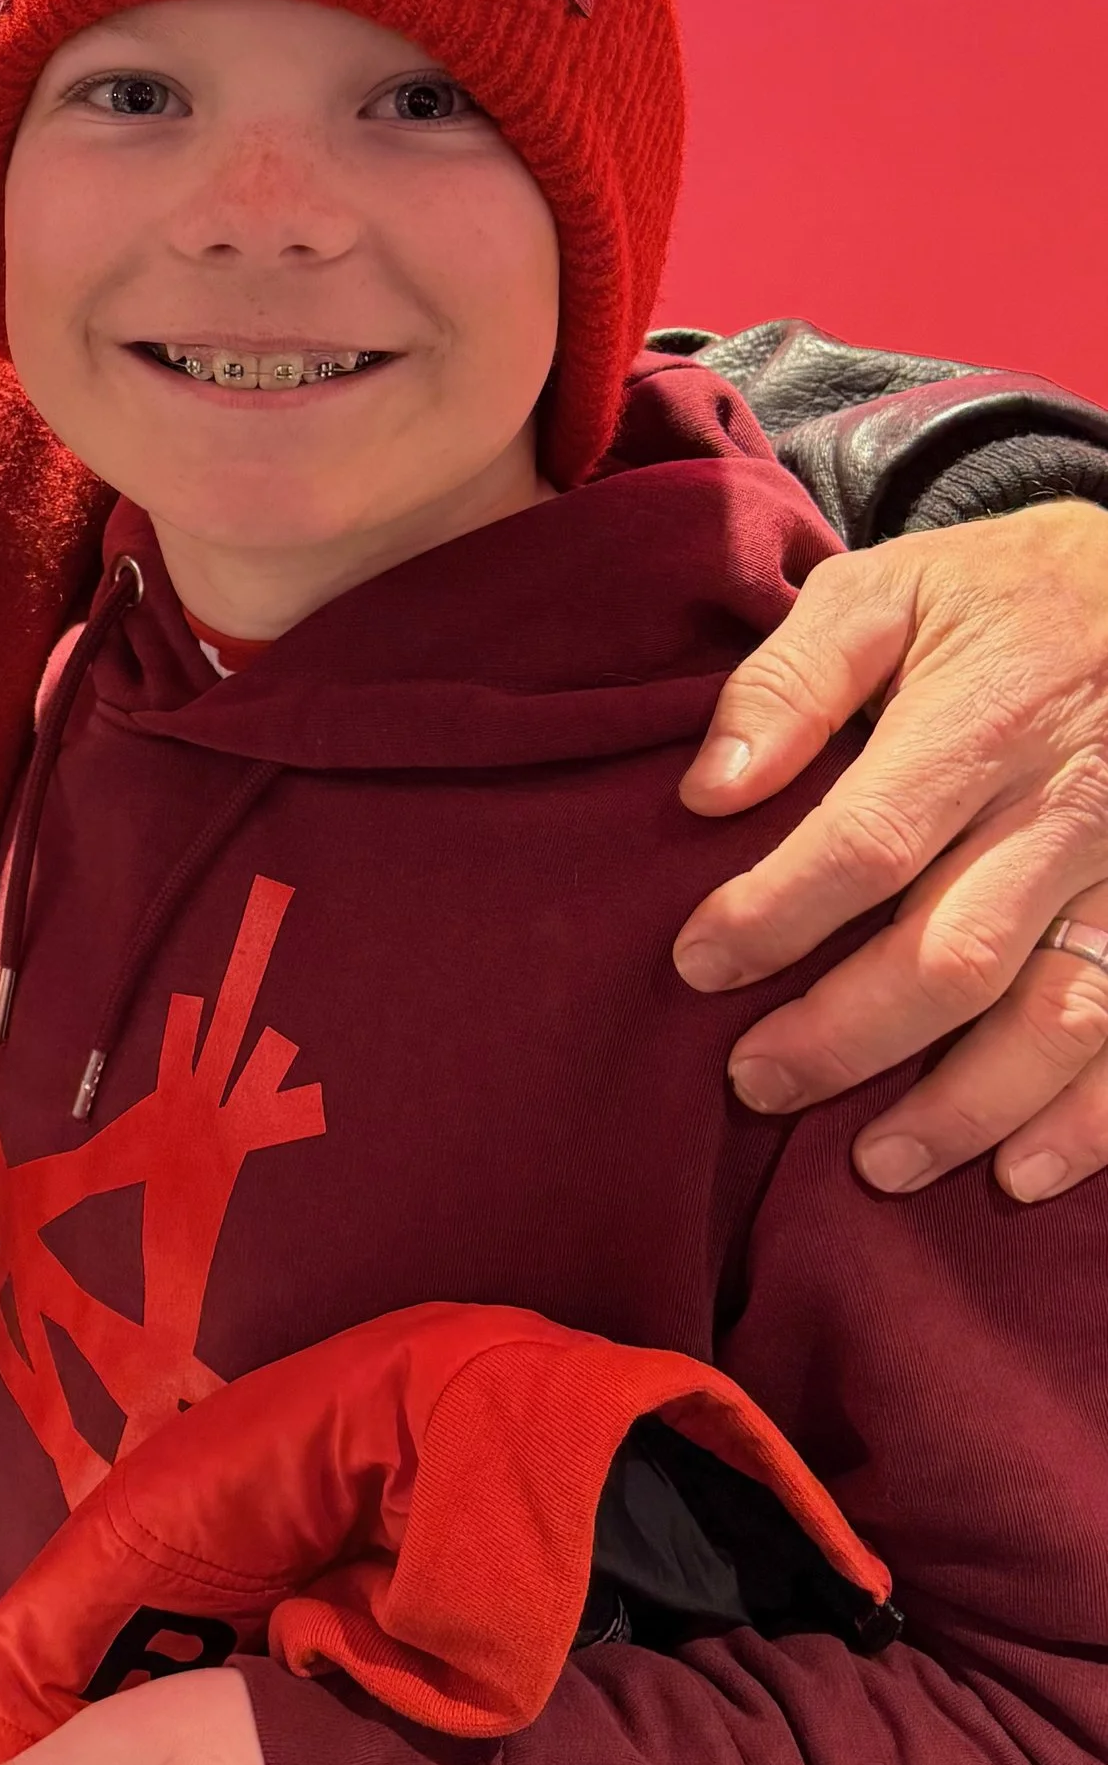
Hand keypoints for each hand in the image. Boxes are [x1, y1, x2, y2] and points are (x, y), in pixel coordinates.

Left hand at [673, 502, 1107, 1199]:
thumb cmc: (1001, 599)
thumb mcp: (889, 591)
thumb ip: (791, 680)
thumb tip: (707, 788)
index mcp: (988, 718)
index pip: (868, 838)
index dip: (776, 913)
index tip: (696, 962)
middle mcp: (1070, 806)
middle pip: (957, 950)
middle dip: (848, 1033)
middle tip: (755, 1080)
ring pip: (1058, 1015)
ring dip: (966, 1104)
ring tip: (875, 1163)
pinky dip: (1090, 1122)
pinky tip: (1018, 1173)